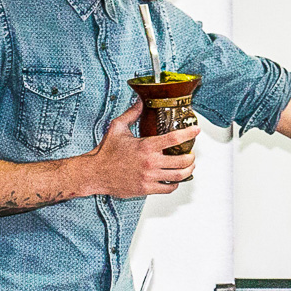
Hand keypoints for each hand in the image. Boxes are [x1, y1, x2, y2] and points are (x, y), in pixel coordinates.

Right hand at [83, 99, 199, 196]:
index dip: (188, 133)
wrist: (94, 173)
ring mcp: (149, 177)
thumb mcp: (118, 127)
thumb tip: (140, 101)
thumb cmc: (106, 152)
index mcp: (146, 146)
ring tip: (189, 166)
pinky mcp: (146, 189)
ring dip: (188, 170)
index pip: (174, 138)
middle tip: (191, 153)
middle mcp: (150, 162)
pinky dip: (175, 183)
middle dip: (191, 157)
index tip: (196, 130)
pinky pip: (168, 188)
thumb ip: (132, 113)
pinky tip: (175, 179)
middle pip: (182, 160)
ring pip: (178, 176)